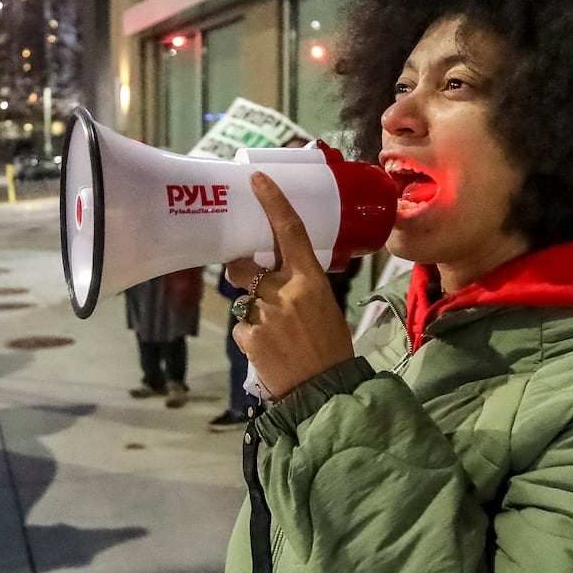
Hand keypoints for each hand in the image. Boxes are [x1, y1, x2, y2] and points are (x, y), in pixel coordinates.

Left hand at [224, 173, 355, 398]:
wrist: (325, 392)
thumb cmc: (332, 349)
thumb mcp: (327, 307)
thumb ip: (302, 287)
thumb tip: (282, 278)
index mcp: (311, 280)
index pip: (290, 231)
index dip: (272, 202)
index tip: (257, 180)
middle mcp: (284, 292)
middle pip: (244, 268)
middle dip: (240, 271)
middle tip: (247, 279)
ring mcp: (264, 314)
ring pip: (244, 301)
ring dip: (254, 313)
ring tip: (277, 337)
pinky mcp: (249, 337)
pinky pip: (242, 328)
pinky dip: (252, 337)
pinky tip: (270, 352)